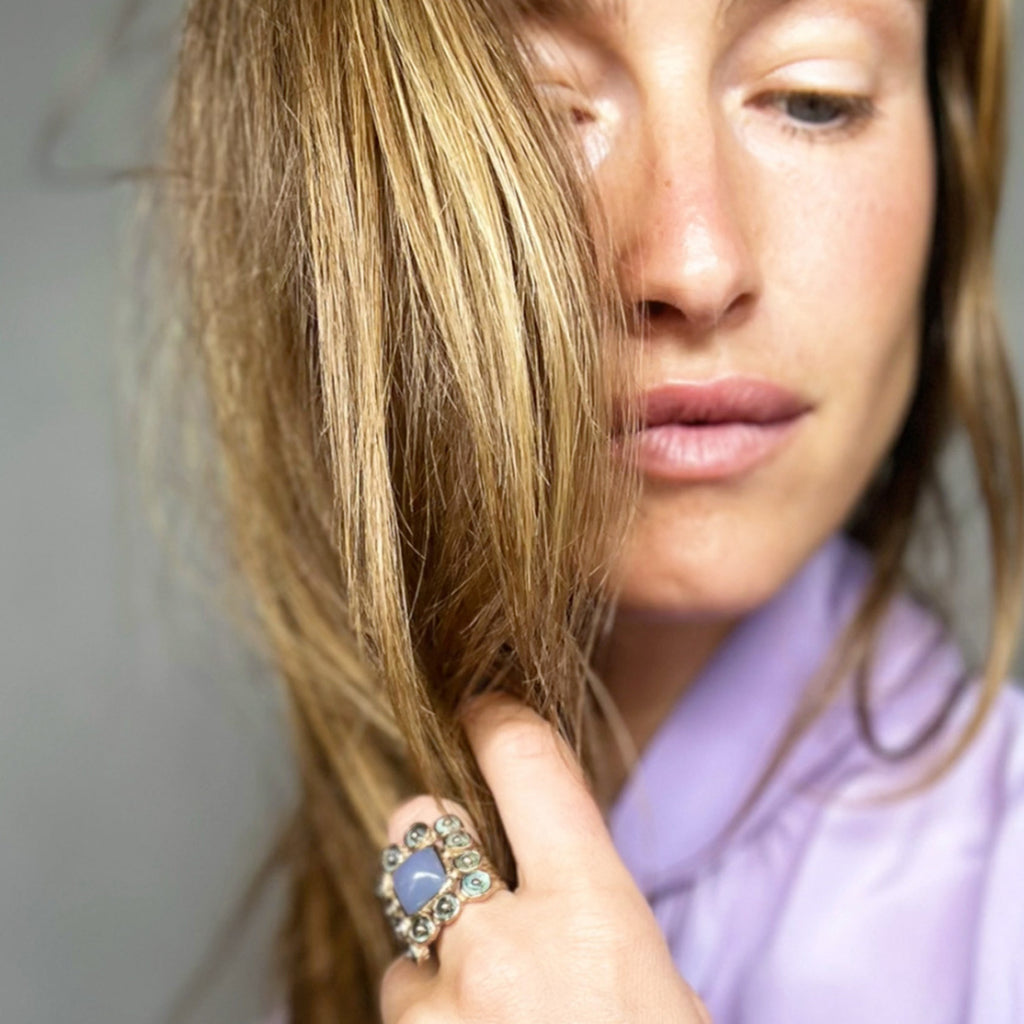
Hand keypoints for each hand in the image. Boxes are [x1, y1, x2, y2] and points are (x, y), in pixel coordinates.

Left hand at [379, 694, 712, 1022]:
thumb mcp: (657, 981)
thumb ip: (593, 909)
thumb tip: (547, 870)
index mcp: (591, 914)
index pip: (524, 762)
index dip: (498, 722)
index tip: (482, 710)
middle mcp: (502, 944)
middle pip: (426, 821)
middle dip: (441, 830)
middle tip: (472, 866)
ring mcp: (441, 999)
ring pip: (406, 917)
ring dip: (438, 939)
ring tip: (487, 992)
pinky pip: (400, 989)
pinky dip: (429, 1004)